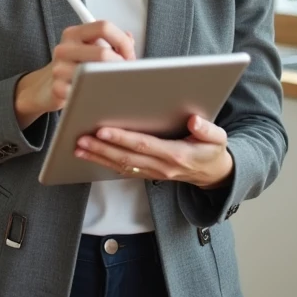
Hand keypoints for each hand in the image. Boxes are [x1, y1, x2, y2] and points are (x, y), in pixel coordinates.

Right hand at [13, 21, 134, 127]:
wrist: (44, 87)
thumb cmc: (72, 66)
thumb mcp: (88, 47)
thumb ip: (110, 41)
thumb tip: (129, 39)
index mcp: (74, 33)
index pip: (104, 27)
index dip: (122, 42)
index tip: (129, 55)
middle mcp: (64, 48)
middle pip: (103, 53)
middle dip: (121, 65)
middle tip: (126, 73)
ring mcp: (59, 68)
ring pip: (95, 74)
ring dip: (112, 81)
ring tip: (114, 83)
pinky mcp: (58, 88)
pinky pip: (86, 91)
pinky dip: (98, 94)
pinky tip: (98, 94)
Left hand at [74, 114, 233, 188]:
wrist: (213, 175)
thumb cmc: (212, 151)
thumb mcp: (218, 139)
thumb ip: (208, 130)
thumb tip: (194, 121)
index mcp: (177, 155)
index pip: (144, 145)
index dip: (123, 139)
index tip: (103, 131)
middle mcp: (162, 167)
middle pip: (127, 158)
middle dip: (102, 149)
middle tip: (81, 139)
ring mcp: (153, 173)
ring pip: (122, 166)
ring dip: (98, 157)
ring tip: (78, 147)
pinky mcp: (148, 174)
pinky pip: (123, 170)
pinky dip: (104, 163)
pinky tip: (89, 155)